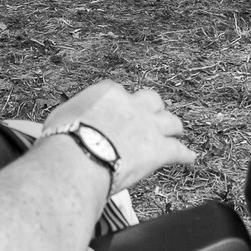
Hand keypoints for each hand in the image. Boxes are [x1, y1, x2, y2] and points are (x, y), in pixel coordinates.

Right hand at [45, 81, 195, 193]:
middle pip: (151, 100)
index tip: (117, 115)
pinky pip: (179, 151)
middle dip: (152, 108)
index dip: (120, 106)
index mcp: (108, 93)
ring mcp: (148, 125)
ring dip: (172, 127)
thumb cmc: (63, 139)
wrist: (78, 157)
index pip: (119, 94)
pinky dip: (185, 154)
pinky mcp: (159, 150)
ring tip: (175, 132)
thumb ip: (73, 117)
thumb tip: (66, 125)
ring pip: (171, 121)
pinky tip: (190, 157)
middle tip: (150, 116)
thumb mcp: (61, 118)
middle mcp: (132, 104)